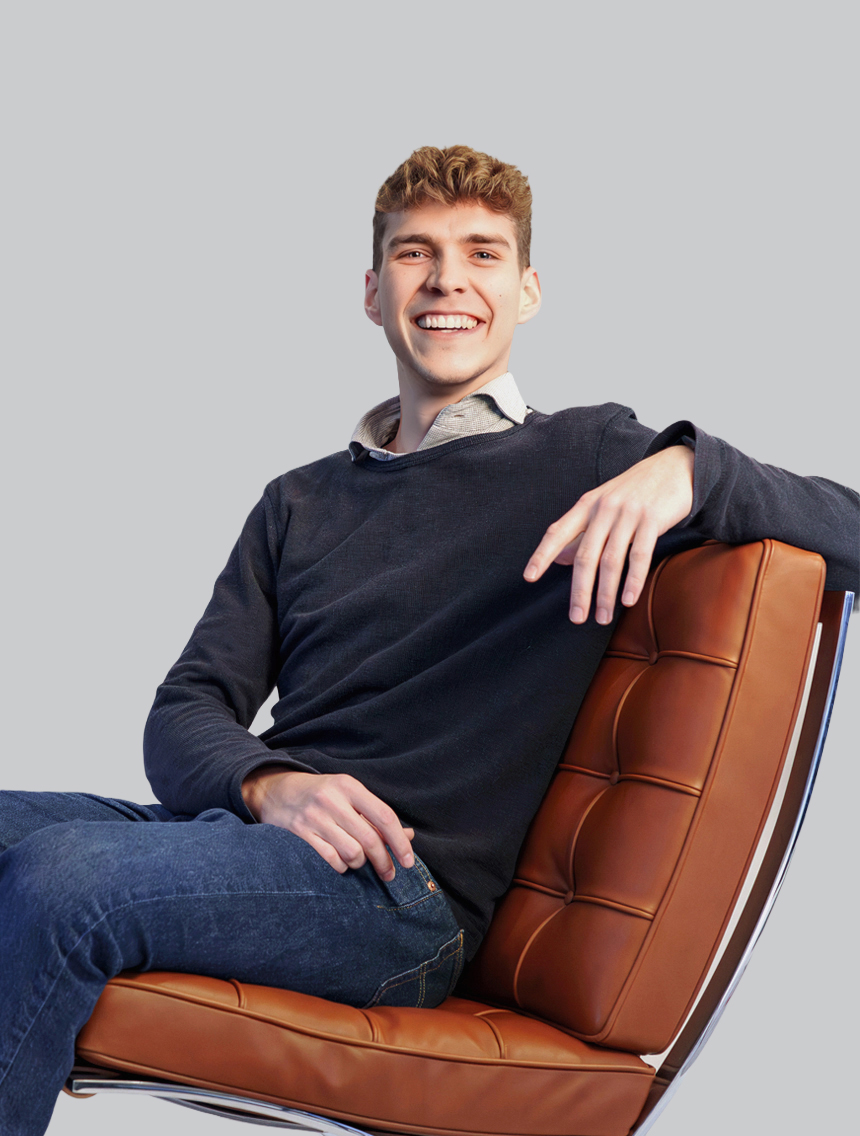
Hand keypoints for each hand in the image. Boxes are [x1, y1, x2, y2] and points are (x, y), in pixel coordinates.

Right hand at [241, 766, 414, 880]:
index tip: (408, 861)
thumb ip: (376, 815)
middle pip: (370, 839)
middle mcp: (332, 800)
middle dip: (384, 862)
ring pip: (352, 853)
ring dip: (360, 863)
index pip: (385, 817)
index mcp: (349, 786)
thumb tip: (408, 836)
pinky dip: (342, 867)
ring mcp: (314, 818)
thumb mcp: (348, 794)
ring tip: (358, 860)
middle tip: (389, 873)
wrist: (275, 791)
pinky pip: (332, 860)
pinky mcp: (300, 834)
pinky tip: (341, 862)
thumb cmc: (321, 794)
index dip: (400, 842)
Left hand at [524, 445, 693, 623]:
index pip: (557, 532)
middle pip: (585, 555)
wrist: (675, 467)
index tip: (529, 577)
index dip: (542, 555)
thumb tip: (560, 560)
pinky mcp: (652, 519)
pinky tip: (628, 599)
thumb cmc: (634, 492)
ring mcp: (628, 513)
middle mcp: (604, 508)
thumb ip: (582, 532)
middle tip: (576, 617)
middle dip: (580, 590)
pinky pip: (640, 555)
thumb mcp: (603, 506)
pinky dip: (633, 580)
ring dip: (606, 593)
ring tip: (603, 616)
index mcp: (586, 505)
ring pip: (611, 560)